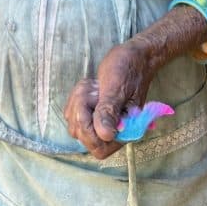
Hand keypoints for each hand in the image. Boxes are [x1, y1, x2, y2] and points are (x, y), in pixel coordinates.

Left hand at [63, 40, 153, 159]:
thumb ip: (110, 111)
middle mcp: (113, 131)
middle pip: (82, 135)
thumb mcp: (117, 88)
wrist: (134, 57)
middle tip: (95, 91)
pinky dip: (77, 96)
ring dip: (79, 100)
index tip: (93, 104)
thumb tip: (105, 135)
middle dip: (81, 110)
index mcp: (125, 131)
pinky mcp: (92, 112)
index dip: (88, 130)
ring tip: (95, 87)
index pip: (98, 148)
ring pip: (74, 121)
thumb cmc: (128, 69)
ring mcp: (101, 122)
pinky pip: (72, 110)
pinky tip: (91, 86)